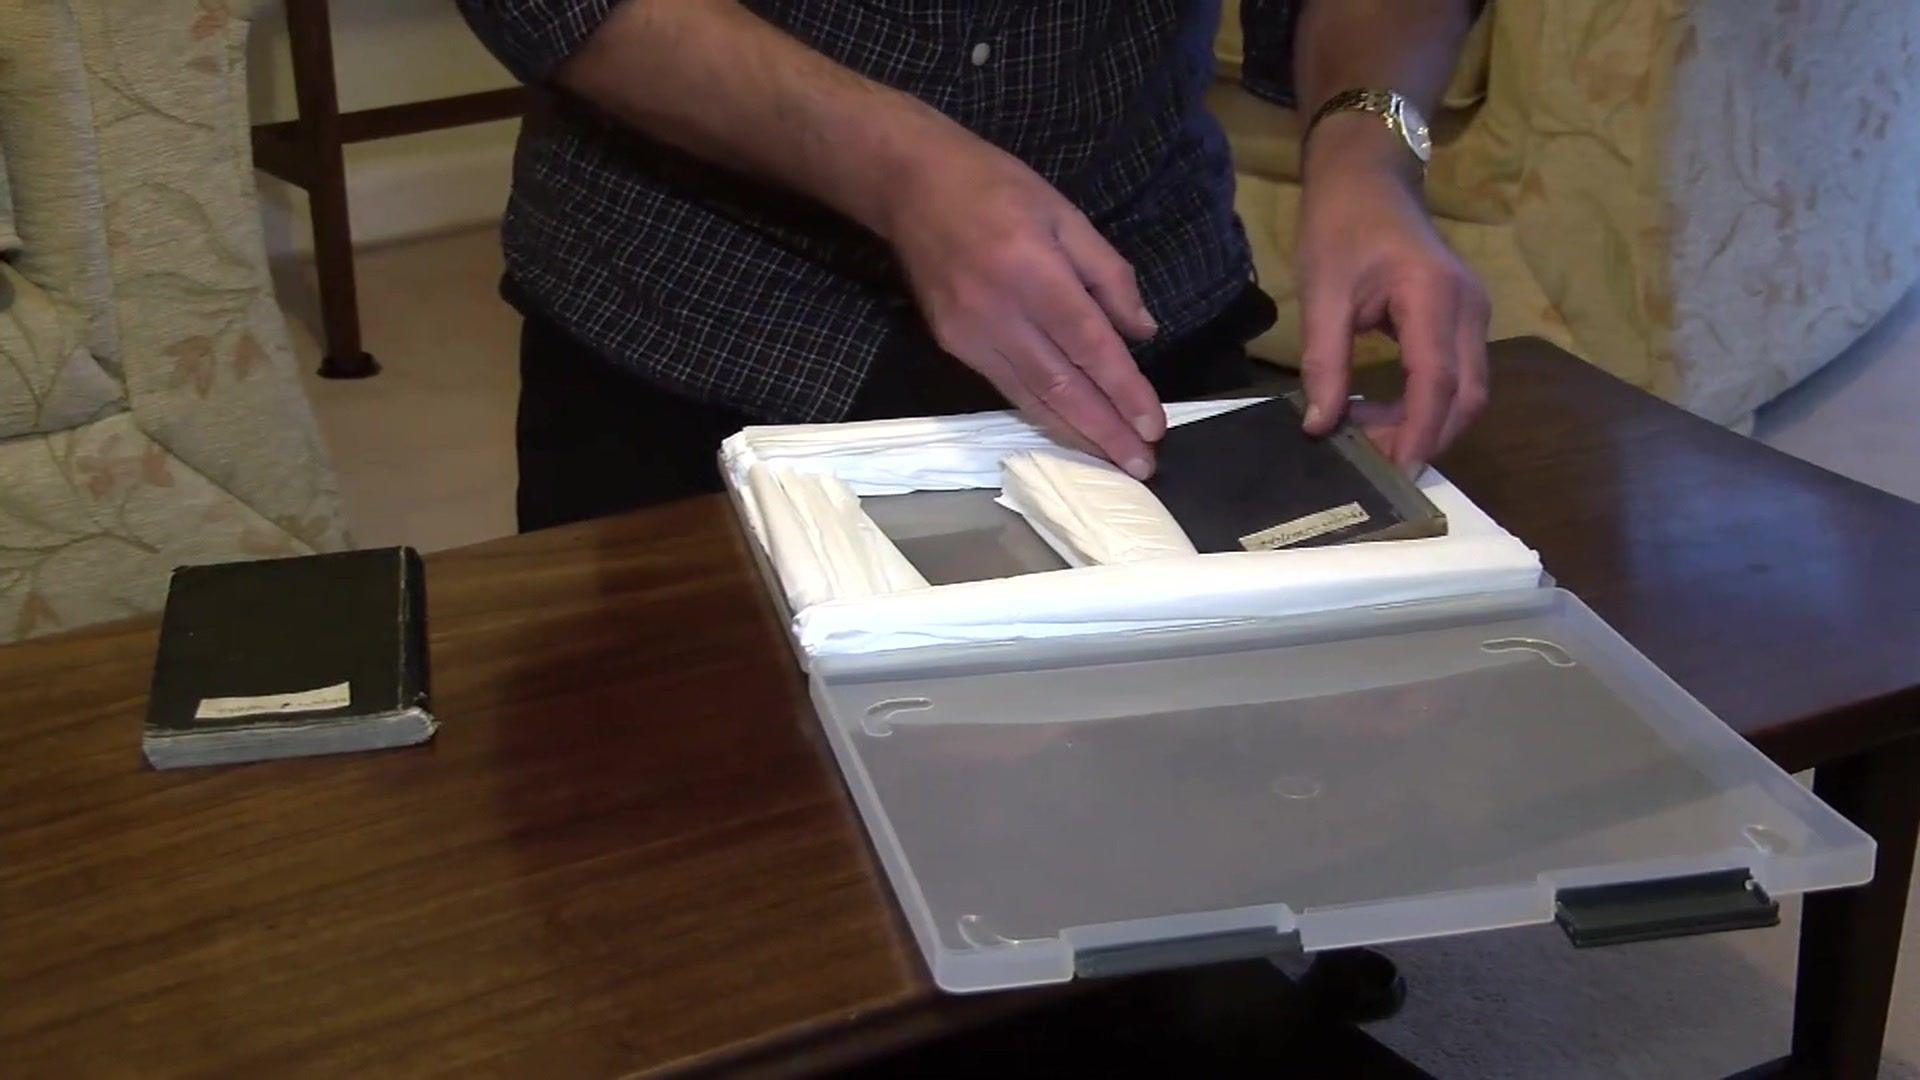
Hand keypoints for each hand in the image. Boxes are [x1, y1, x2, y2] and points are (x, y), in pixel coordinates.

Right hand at [875, 133, 1164, 477]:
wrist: (911, 185)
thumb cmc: (997, 188)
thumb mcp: (1065, 214)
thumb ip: (1108, 274)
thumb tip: (1141, 332)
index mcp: (1033, 271)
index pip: (1090, 346)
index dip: (1124, 390)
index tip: (1154, 425)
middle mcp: (999, 312)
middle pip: (1061, 386)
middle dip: (1105, 430)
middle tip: (1141, 466)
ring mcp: (969, 334)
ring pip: (1031, 398)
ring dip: (1076, 433)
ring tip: (1113, 460)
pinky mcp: (951, 344)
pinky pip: (1005, 387)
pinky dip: (1041, 414)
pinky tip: (1069, 430)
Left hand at [1294, 113, 1490, 468]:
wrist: (1368, 176)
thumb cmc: (1341, 224)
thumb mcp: (1322, 292)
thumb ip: (1323, 361)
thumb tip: (1319, 426)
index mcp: (1434, 296)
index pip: (1437, 382)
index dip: (1419, 432)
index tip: (1396, 472)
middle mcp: (1469, 307)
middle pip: (1467, 396)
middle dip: (1426, 436)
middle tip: (1373, 461)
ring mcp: (1473, 312)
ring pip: (1468, 390)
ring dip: (1426, 422)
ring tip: (1367, 434)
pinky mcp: (1464, 317)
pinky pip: (1458, 373)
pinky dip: (1427, 402)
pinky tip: (1382, 410)